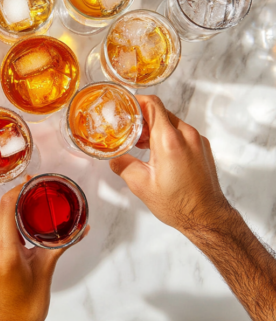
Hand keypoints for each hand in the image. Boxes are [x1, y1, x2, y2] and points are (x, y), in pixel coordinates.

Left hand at [0, 183, 88, 320]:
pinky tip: (11, 240)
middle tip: (27, 204)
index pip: (6, 208)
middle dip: (10, 204)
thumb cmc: (26, 309)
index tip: (27, 184)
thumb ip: (61, 244)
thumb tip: (80, 228)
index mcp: (4, 255)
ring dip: (3, 218)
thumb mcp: (46, 271)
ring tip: (21, 224)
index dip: (16, 191)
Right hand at [110, 95, 230, 232]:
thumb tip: (113, 157)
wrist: (207, 219)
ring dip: (155, 128)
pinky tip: (158, 152)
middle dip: (142, 118)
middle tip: (129, 131)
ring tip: (142, 144)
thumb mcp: (140, 185)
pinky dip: (168, 135)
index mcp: (169, 140)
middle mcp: (186, 135)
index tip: (124, 107)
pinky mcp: (202, 147)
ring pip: (171, 121)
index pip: (152, 104)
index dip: (136, 102)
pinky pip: (181, 132)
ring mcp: (197, 140)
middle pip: (160, 112)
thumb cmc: (178, 204)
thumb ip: (122, 165)